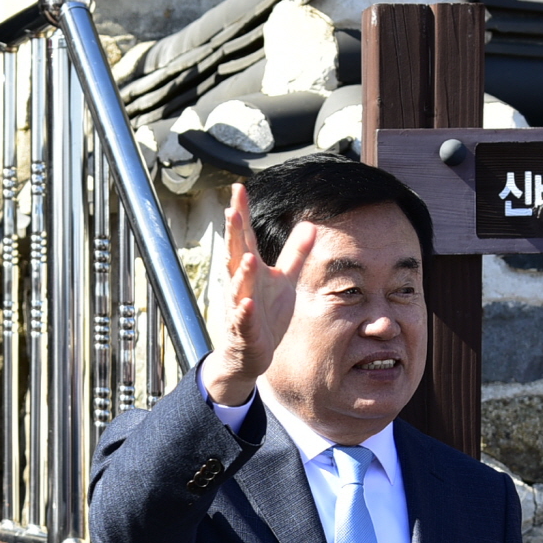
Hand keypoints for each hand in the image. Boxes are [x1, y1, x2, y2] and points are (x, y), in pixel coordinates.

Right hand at [200, 184, 304, 406]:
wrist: (251, 353)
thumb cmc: (266, 314)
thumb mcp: (284, 280)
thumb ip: (295, 253)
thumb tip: (310, 224)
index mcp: (251, 269)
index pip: (245, 236)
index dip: (242, 213)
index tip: (238, 188)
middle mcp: (242, 284)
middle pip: (236, 254)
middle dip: (233, 234)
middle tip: (231, 210)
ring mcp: (240, 307)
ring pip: (237, 286)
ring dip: (241, 273)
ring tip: (248, 258)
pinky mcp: (244, 330)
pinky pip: (243, 320)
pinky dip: (244, 312)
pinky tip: (247, 303)